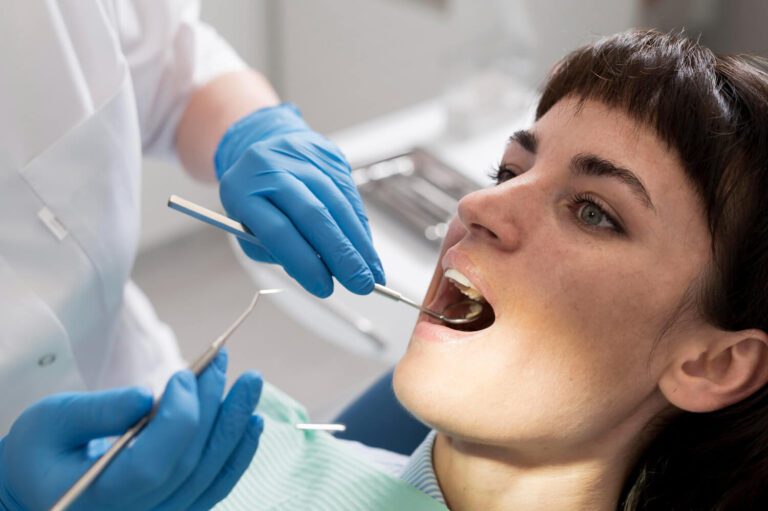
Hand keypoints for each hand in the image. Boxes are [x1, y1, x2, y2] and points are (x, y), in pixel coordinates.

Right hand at [0, 350, 262, 510]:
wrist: (41, 485)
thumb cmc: (42, 450)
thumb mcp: (52, 421)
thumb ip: (98, 411)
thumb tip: (150, 396)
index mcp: (96, 498)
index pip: (153, 464)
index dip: (179, 417)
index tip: (185, 373)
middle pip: (188, 463)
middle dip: (212, 406)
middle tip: (222, 360)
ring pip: (209, 476)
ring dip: (235, 425)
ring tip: (251, 382)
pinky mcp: (175, 510)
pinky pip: (215, 486)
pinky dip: (238, 453)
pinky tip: (253, 421)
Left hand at [215, 103, 385, 297]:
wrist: (265, 146)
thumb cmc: (256, 199)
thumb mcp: (250, 229)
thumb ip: (278, 253)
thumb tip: (321, 271)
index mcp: (241, 191)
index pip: (277, 231)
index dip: (304, 262)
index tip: (324, 288)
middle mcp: (271, 170)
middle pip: (313, 215)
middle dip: (341, 254)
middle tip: (360, 284)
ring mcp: (302, 159)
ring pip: (337, 204)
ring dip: (359, 243)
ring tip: (372, 273)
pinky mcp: (328, 156)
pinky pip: (350, 195)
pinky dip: (361, 227)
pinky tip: (368, 250)